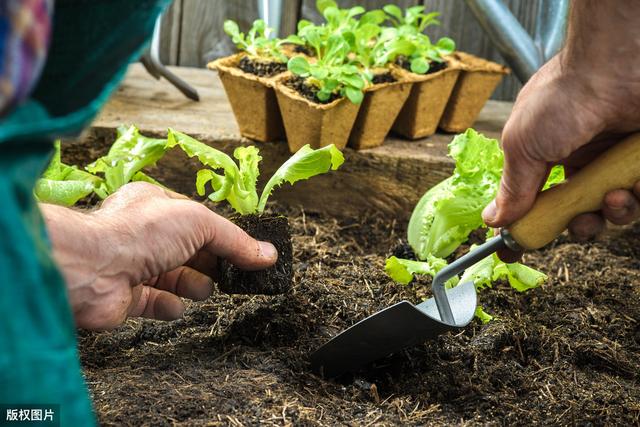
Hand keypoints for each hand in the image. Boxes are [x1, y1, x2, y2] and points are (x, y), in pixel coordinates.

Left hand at [41, 182, 277, 329]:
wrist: (91, 269)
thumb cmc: (140, 232)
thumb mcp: (199, 223)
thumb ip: (235, 241)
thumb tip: (269, 254)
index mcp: (156, 206)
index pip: (198, 221)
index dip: (222, 236)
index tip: (246, 253)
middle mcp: (143, 234)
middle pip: (189, 251)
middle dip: (211, 263)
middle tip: (234, 276)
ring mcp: (133, 266)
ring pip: (174, 277)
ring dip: (192, 284)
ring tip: (202, 289)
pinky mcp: (125, 298)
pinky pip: (154, 303)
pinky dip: (168, 306)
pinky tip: (175, 306)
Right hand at [481, 52, 639, 261]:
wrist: (613, 68)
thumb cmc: (561, 98)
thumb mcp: (522, 147)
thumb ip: (512, 188)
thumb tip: (492, 219)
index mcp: (546, 157)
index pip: (537, 201)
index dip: (531, 226)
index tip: (516, 250)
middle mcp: (580, 160)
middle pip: (579, 213)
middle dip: (580, 227)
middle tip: (580, 223)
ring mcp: (613, 160)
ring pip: (614, 209)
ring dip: (613, 215)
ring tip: (613, 198)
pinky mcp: (638, 162)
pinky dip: (636, 198)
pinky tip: (631, 185)